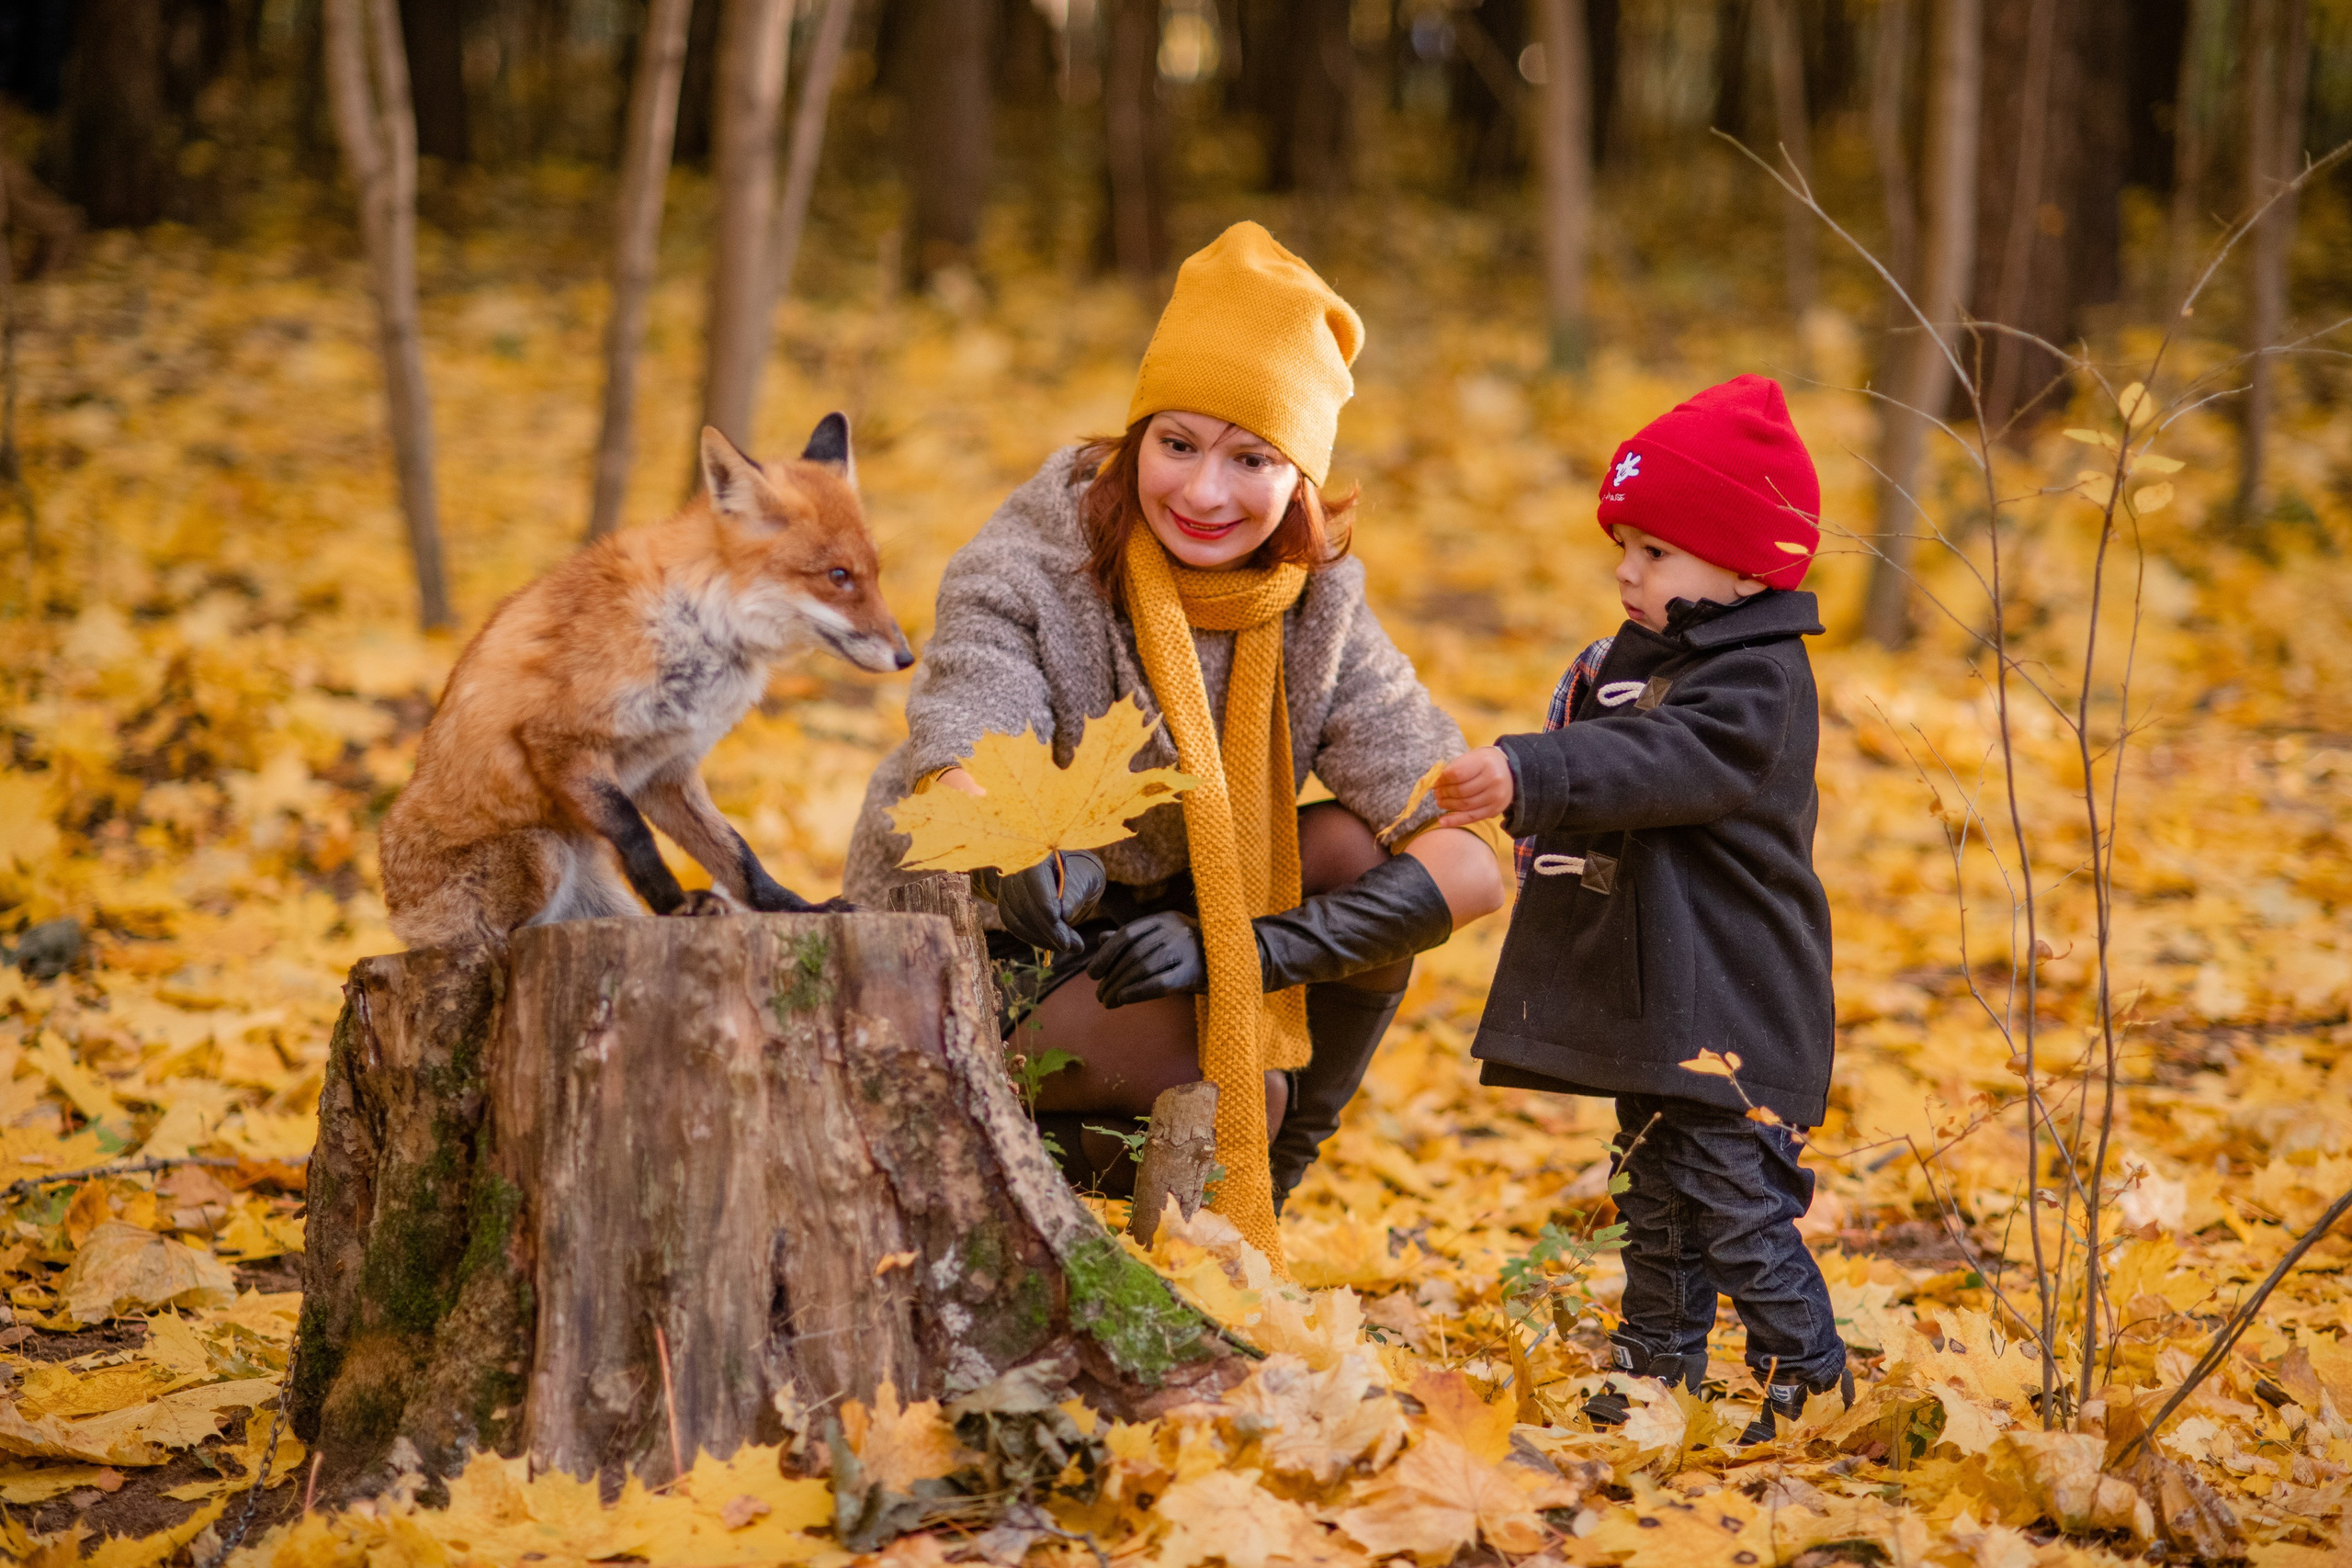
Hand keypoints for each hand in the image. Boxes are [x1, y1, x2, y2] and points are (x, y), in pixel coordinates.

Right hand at [993, 849, 1106, 955]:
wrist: (1070, 873)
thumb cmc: (1081, 872)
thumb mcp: (1087, 877)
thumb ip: (1076, 892)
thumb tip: (1065, 914)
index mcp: (1037, 851)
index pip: (1035, 878)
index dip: (1045, 903)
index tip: (1059, 922)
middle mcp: (1015, 866)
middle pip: (1024, 901)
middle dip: (1047, 928)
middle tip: (1070, 944)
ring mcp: (1007, 884)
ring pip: (1016, 917)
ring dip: (1040, 936)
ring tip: (1066, 945)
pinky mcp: (1005, 901)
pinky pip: (1012, 923)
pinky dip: (1031, 936)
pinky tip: (1050, 943)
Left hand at [1086, 911, 1207, 1006]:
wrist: (1236, 964)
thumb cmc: (1194, 953)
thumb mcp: (1165, 939)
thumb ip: (1135, 938)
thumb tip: (1101, 938)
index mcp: (1166, 919)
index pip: (1127, 934)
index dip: (1106, 954)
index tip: (1092, 973)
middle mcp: (1176, 930)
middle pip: (1133, 953)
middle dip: (1112, 976)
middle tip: (1099, 995)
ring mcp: (1187, 950)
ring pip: (1144, 967)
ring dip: (1120, 987)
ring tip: (1107, 1002)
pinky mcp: (1195, 973)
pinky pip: (1160, 983)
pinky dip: (1138, 991)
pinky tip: (1123, 999)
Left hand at [1433, 746, 1513, 827]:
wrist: (1511, 772)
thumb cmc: (1484, 763)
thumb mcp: (1470, 758)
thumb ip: (1450, 769)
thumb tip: (1425, 780)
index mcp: (1485, 762)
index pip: (1456, 774)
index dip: (1441, 780)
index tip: (1434, 782)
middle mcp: (1493, 779)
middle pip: (1460, 791)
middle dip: (1443, 793)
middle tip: (1436, 793)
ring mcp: (1495, 796)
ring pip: (1464, 805)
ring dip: (1447, 805)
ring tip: (1440, 802)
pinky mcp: (1495, 809)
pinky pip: (1472, 817)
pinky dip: (1455, 821)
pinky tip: (1441, 822)